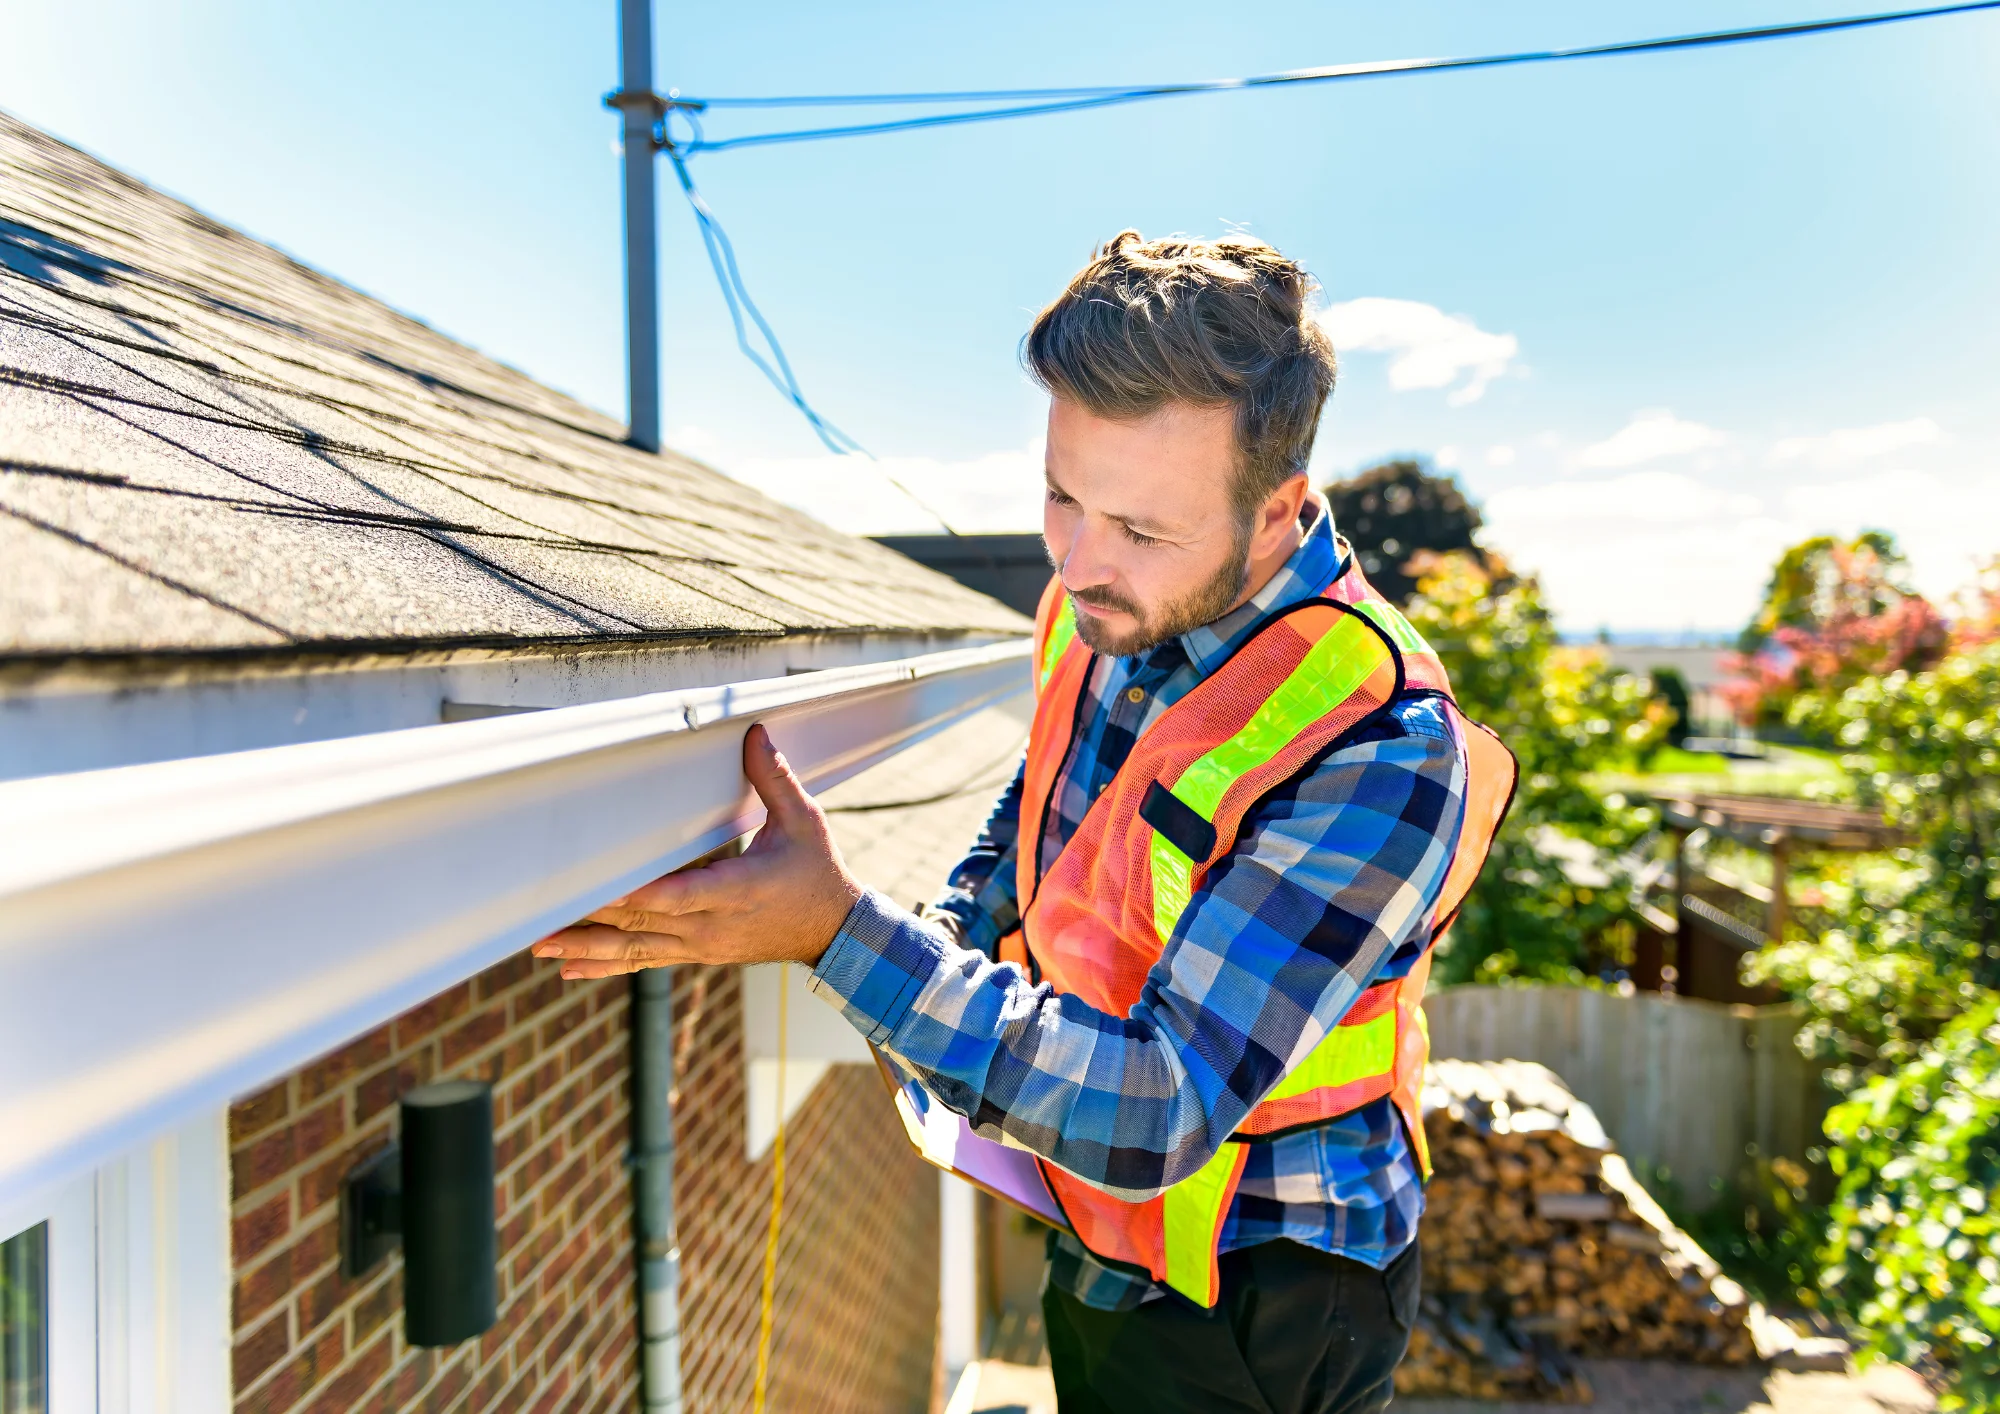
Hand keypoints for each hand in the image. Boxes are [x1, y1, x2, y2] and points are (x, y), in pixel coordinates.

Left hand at [532, 724, 863, 979]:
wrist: (834, 933)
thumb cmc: (818, 873)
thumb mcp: (806, 822)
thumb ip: (774, 779)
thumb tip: (753, 733)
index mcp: (738, 890)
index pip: (678, 894)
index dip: (637, 893)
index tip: (599, 889)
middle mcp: (713, 925)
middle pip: (643, 921)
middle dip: (592, 917)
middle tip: (543, 912)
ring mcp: (702, 945)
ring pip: (636, 947)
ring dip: (587, 947)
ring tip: (541, 945)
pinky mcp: (696, 953)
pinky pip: (645, 961)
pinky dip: (607, 966)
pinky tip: (569, 971)